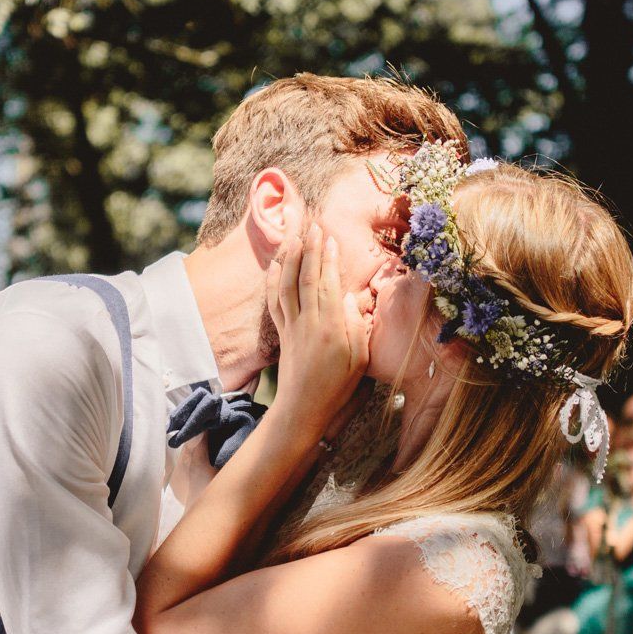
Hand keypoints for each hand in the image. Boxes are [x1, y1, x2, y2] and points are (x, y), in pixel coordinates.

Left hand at [266, 225, 370, 438]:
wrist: (303, 408)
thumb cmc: (337, 387)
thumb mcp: (359, 360)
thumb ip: (356, 327)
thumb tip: (348, 297)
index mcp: (330, 329)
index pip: (326, 285)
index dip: (327, 259)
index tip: (330, 238)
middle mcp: (307, 324)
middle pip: (305, 279)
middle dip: (309, 249)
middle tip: (313, 225)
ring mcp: (291, 327)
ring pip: (286, 286)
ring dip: (289, 258)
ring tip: (293, 234)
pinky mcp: (282, 333)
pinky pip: (274, 301)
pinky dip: (273, 280)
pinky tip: (275, 264)